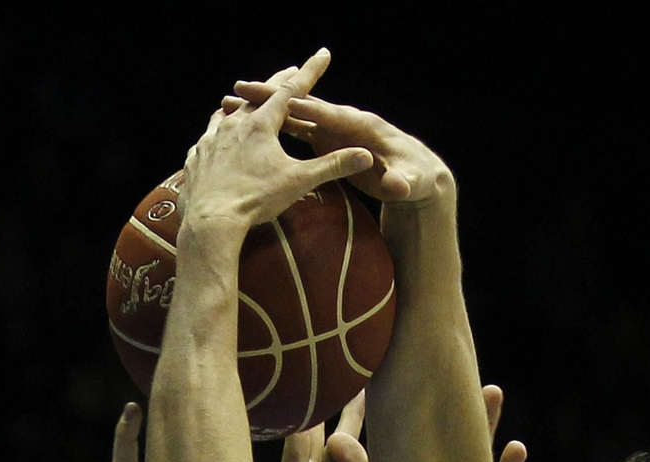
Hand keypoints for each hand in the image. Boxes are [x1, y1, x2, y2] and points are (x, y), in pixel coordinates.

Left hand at [179, 49, 373, 244]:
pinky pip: (206, 139)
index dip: (310, 72)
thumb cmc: (256, 201)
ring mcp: (211, 140)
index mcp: (262, 125)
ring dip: (240, 106)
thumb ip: (332, 166)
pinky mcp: (196, 158)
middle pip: (259, 96)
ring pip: (227, 113)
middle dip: (277, 82)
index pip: (292, 90)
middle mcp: (234, 124)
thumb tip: (366, 156)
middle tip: (289, 72)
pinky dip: (215, 133)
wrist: (210, 222)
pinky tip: (215, 139)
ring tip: (243, 104)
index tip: (322, 55)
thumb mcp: (298, 182)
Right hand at [223, 71, 450, 209]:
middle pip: (303, 107)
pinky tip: (249, 124)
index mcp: (360, 126)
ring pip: (293, 116)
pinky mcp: (325, 141)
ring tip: (233, 103)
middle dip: (272, 97)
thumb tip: (400, 186)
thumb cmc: (412, 178)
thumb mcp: (409, 182)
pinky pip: (294, 130)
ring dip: (265, 110)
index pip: (328, 114)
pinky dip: (272, 126)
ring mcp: (332, 131)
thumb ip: (402, 182)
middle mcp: (343, 123)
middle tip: (240, 88)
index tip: (280, 100)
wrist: (416, 175)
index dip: (306, 108)